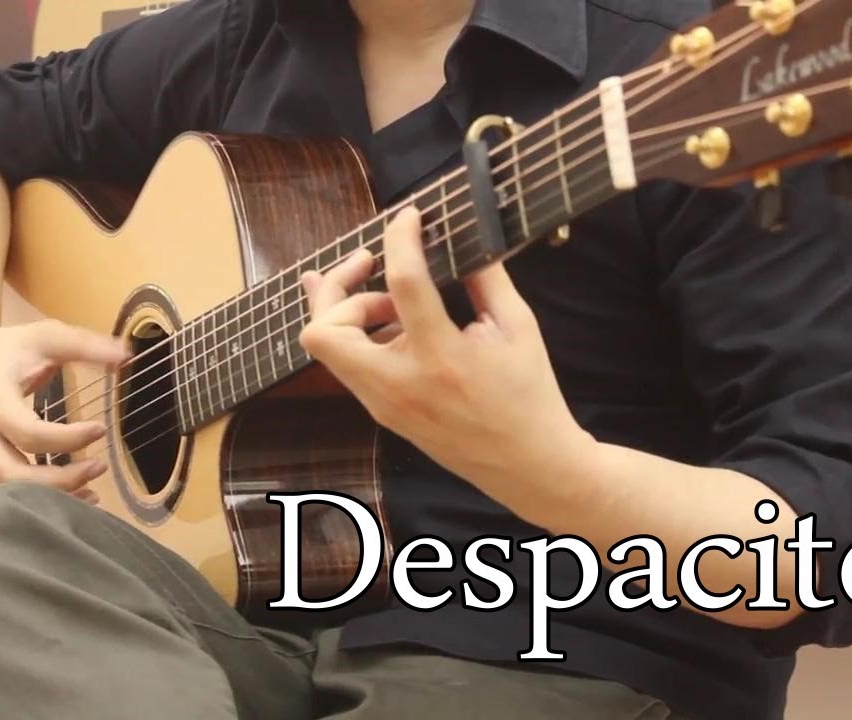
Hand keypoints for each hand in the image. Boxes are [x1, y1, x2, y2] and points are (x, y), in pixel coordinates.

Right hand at [0, 318, 130, 500]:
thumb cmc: (8, 349)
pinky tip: (72, 498)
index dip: (67, 439)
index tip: (101, 429)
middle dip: (61, 479)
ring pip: (7, 493)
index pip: (28, 433)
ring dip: (51, 498)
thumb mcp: (46, 338)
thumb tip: (127, 356)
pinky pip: (4, 497)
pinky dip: (36, 504)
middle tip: (100, 467)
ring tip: (92, 491)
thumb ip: (86, 346)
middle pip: (14, 475)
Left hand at [299, 206, 590, 510]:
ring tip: (394, 303)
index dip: (400, 239)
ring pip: (325, 348)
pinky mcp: (381, 413)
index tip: (409, 216)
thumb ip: (486, 277)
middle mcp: (400, 385)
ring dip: (349, 312)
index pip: (403, 285)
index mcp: (442, 358)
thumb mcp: (519, 327)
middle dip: (338, 286)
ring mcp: (384, 404)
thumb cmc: (529, 394)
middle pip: (322, 330)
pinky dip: (358, 336)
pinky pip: (347, 365)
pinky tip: (387, 319)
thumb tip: (464, 234)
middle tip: (370, 265)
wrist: (526, 466)